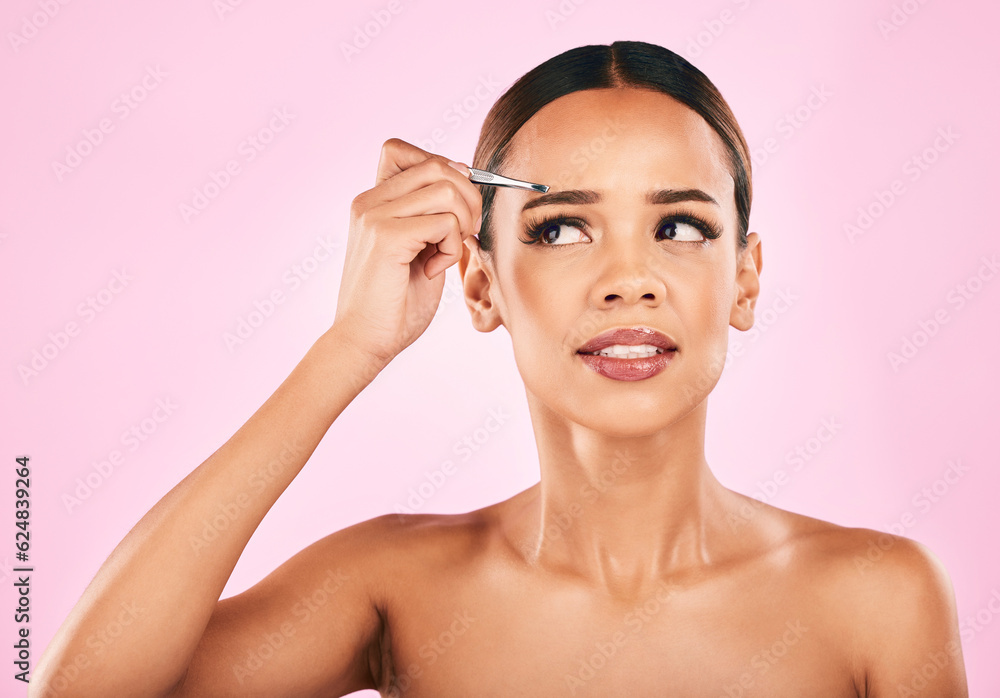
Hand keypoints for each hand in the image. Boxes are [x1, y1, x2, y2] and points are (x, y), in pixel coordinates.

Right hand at [333, 138, 481, 367]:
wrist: (365, 341)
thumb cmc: (394, 302)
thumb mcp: (417, 246)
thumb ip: (430, 213)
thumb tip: (464, 177)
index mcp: (372, 200)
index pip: (405, 150)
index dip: (441, 169)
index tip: (452, 208)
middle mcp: (368, 200)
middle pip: (436, 165)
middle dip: (468, 198)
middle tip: (464, 234)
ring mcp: (374, 216)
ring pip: (446, 190)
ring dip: (462, 225)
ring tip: (446, 254)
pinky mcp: (387, 237)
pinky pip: (445, 222)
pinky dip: (453, 248)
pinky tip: (434, 271)